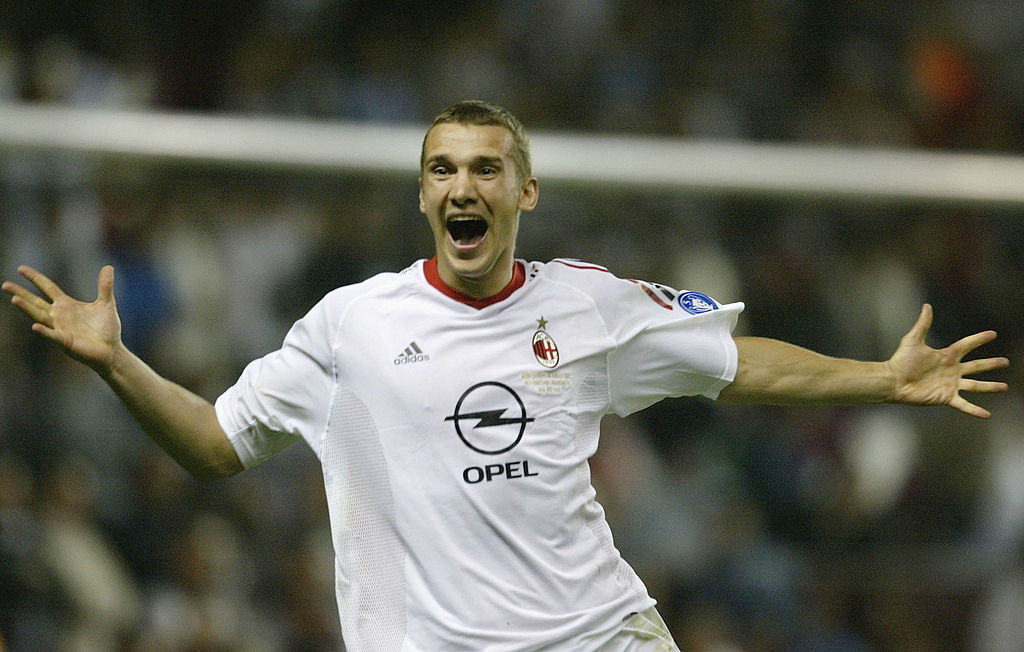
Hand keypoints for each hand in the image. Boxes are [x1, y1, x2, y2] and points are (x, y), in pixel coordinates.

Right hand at [3, 265, 122, 373]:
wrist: (112, 350)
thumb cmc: (106, 329)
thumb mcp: (106, 303)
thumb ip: (104, 286)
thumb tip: (108, 267)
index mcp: (67, 305)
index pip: (47, 287)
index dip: (35, 278)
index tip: (20, 268)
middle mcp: (59, 315)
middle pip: (36, 301)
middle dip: (21, 293)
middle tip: (5, 284)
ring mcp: (60, 328)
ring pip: (40, 316)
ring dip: (27, 308)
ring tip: (14, 299)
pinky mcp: (66, 342)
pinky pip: (53, 335)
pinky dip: (45, 331)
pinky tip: (35, 326)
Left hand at [886, 304, 1008, 417]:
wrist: (893, 380)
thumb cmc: (901, 360)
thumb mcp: (913, 340)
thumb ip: (923, 324)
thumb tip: (927, 306)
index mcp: (946, 356)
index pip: (967, 345)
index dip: (979, 339)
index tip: (993, 334)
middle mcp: (951, 370)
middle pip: (976, 366)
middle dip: (991, 364)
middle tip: (1005, 362)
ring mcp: (950, 384)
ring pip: (975, 386)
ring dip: (990, 387)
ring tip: (1004, 387)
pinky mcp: (945, 397)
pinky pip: (964, 404)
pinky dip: (975, 410)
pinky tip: (987, 415)